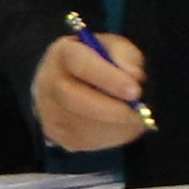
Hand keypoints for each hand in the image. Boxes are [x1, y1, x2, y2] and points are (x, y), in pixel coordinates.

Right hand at [32, 29, 151, 153]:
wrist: (71, 83)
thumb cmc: (99, 62)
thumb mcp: (115, 48)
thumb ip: (125, 57)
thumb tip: (134, 76)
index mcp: (63, 53)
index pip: (81, 64)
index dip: (109, 79)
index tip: (135, 91)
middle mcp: (48, 81)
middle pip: (74, 99)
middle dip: (112, 109)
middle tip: (139, 113)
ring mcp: (48, 109)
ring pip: (81, 125)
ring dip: (115, 126)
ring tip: (136, 119)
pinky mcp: (55, 133)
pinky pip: (85, 140)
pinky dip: (111, 137)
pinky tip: (123, 127)